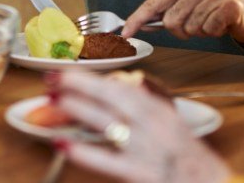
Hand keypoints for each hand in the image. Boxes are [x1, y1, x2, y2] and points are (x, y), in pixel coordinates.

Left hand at [53, 70, 229, 182]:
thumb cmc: (190, 158)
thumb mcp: (173, 123)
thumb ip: (151, 102)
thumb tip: (130, 83)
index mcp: (161, 111)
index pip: (123, 86)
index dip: (93, 77)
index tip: (68, 71)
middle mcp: (156, 125)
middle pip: (115, 96)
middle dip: (81, 83)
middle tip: (53, 77)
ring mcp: (149, 149)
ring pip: (109, 122)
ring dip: (79, 109)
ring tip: (54, 100)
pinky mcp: (143, 174)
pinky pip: (109, 161)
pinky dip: (85, 152)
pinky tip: (64, 145)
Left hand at [122, 0, 243, 42]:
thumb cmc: (211, 9)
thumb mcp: (187, 6)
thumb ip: (165, 13)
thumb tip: (141, 24)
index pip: (153, 4)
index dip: (136, 19)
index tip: (125, 33)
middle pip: (171, 22)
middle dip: (180, 31)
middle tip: (194, 25)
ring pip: (190, 29)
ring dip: (199, 32)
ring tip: (208, 22)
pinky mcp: (227, 6)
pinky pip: (208, 31)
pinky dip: (213, 32)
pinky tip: (219, 24)